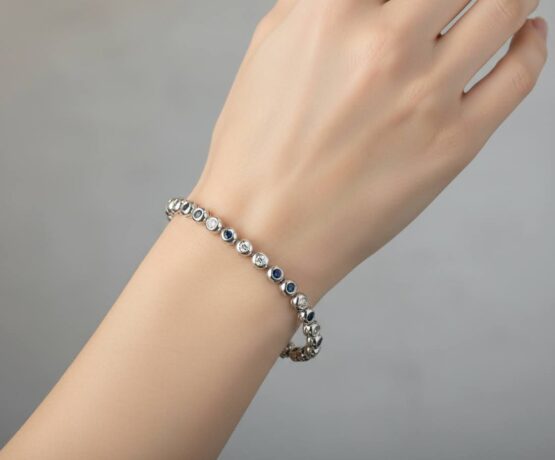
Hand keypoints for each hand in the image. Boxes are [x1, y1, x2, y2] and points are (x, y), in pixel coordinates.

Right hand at [190, 0, 547, 301]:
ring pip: (508, 6)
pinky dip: (532, 44)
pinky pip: (520, 75)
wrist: (265, 231)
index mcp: (332, 12)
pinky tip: (524, 33)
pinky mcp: (455, 143)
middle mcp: (385, 45)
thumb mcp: (270, 50)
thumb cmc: (257, 150)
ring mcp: (426, 95)